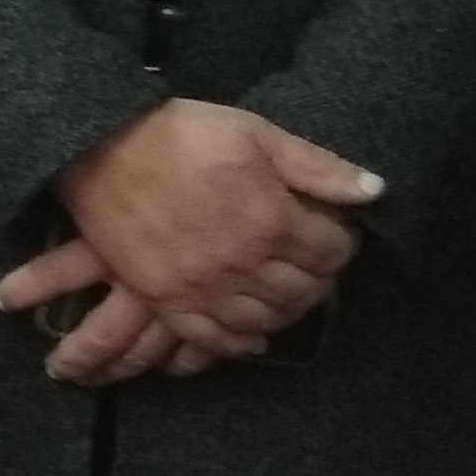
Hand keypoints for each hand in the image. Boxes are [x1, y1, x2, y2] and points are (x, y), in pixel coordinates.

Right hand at [0, 97, 377, 381]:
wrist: (100, 147)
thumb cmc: (181, 133)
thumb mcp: (256, 133)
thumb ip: (317, 167)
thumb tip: (375, 191)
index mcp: (271, 219)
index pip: (331, 252)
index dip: (339, 242)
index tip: (330, 232)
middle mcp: (242, 263)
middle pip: (303, 291)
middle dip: (317, 278)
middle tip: (310, 264)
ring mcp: (201, 287)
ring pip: (264, 320)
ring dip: (284, 311)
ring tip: (284, 293)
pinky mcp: (164, 299)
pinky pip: (212, 339)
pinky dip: (239, 342)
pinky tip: (252, 333)